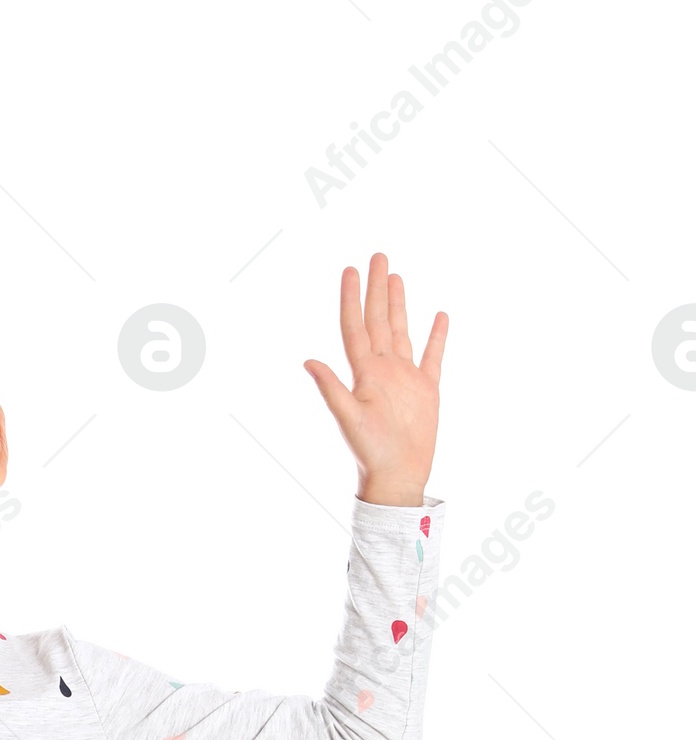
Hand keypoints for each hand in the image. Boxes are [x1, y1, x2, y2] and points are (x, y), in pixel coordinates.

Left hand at [304, 254, 446, 505]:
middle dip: (377, 289)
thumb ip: (331, 389)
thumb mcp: (349, 419)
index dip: (352, 298)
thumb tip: (308, 361)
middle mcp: (382, 370)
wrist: (398, 476)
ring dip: (399, 304)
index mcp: (364, 373)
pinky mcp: (426, 389)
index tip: (351, 269)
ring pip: (401, 331)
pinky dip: (436, 336)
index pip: (356, 327)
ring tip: (396, 276)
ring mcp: (404, 378)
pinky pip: (432, 356)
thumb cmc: (370, 452)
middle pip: (379, 320)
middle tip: (377, 256)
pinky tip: (438, 315)